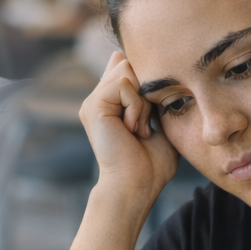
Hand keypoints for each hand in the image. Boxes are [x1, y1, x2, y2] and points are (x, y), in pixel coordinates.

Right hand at [80, 50, 177, 200]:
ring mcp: (93, 102)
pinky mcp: (93, 106)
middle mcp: (99, 99)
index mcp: (111, 102)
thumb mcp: (158, 119)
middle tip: (145, 124)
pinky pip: (124, 85)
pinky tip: (132, 130)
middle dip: (146, 90)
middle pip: (129, 64)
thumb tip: (145, 67)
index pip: (128, 66)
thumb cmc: (152, 163)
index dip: (146, 81)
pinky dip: (137, 108)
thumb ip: (151, 94)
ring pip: (127, 71)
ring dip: (143, 102)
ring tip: (139, 129)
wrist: (137, 185)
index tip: (152, 114)